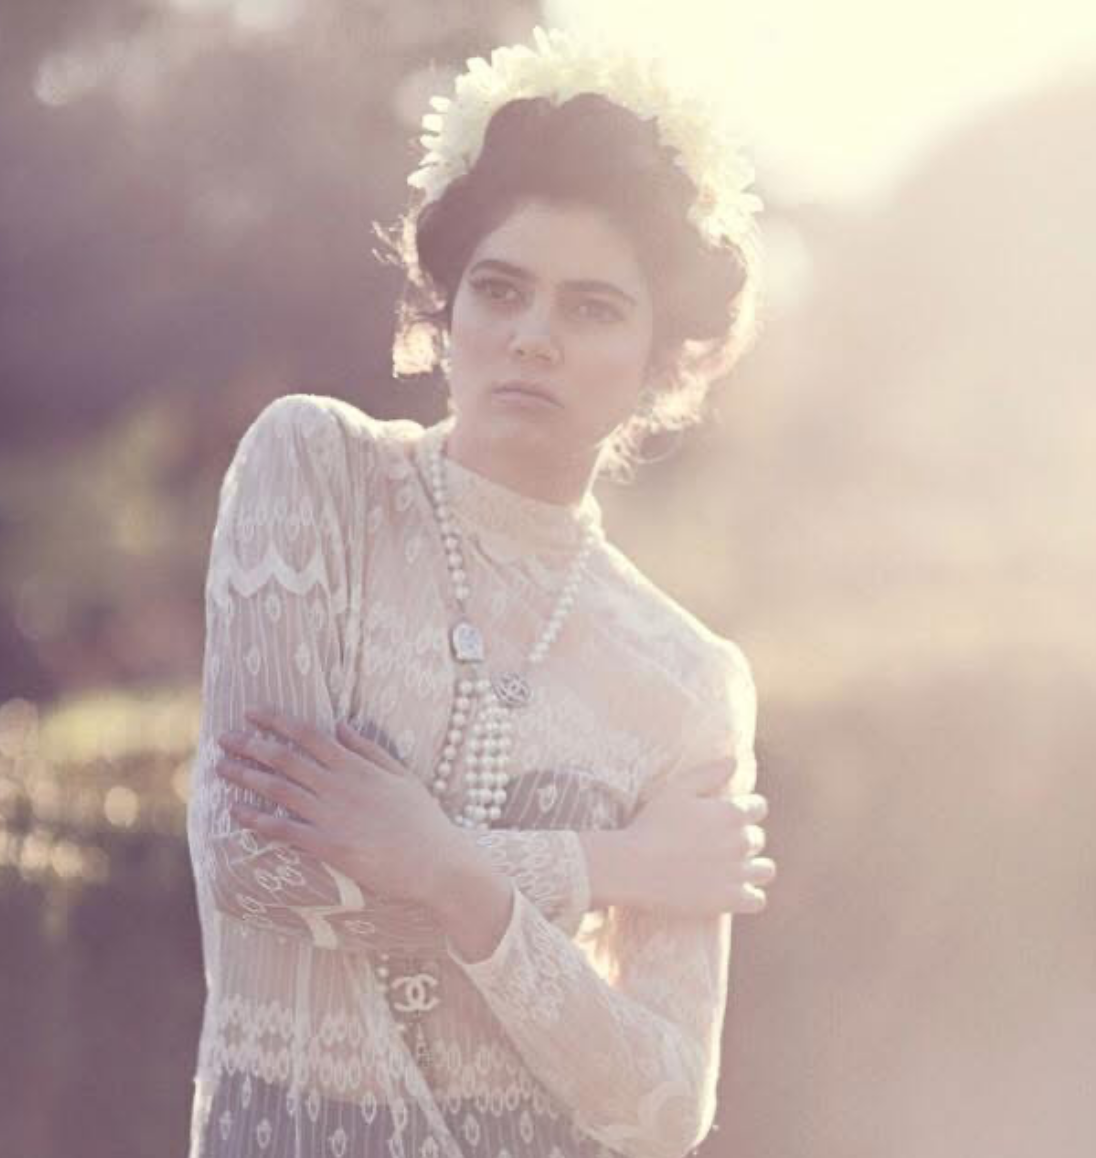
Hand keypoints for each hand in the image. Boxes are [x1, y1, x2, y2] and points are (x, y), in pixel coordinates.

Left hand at [215, 708, 467, 909]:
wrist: (436, 861)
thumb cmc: (422, 820)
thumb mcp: (400, 775)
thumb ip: (369, 749)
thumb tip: (340, 726)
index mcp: (356, 766)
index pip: (308, 735)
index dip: (276, 721)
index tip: (251, 712)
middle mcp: (340, 785)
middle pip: (285, 758)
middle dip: (251, 745)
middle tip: (223, 738)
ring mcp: (332, 815)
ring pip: (280, 789)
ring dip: (247, 777)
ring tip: (220, 768)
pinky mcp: (329, 845)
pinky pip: (285, 829)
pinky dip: (258, 820)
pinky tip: (236, 813)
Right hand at [619, 761, 773, 916]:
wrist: (635, 867)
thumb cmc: (652, 825)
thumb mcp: (677, 789)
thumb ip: (709, 773)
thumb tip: (735, 761)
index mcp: (731, 813)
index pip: (759, 807)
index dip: (745, 810)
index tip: (727, 817)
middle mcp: (740, 842)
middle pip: (758, 838)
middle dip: (743, 839)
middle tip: (718, 845)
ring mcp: (737, 874)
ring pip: (765, 870)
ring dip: (753, 868)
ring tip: (732, 869)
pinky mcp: (730, 900)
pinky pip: (757, 900)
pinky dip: (750, 896)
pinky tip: (734, 892)